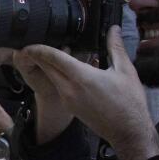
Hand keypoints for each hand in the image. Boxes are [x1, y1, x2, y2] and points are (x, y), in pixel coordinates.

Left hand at [12, 27, 158, 159]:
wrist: (127, 131)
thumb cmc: (129, 101)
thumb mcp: (125, 70)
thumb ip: (115, 48)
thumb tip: (114, 29)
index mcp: (81, 77)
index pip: (53, 58)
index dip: (39, 48)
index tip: (29, 42)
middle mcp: (69, 89)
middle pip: (47, 68)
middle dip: (37, 56)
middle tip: (32, 44)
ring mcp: (67, 99)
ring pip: (51, 78)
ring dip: (46, 66)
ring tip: (45, 53)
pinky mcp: (69, 106)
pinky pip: (58, 87)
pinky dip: (56, 76)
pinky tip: (62, 69)